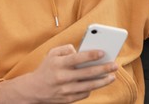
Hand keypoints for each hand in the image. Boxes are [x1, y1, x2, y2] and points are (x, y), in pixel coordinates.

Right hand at [0, 44, 117, 103]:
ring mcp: (65, 90)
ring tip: (112, 76)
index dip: (91, 55)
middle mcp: (62, 77)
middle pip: (87, 73)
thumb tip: (80, 51)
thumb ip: (66, 49)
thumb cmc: (47, 68)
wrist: (34, 89)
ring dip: (103, 81)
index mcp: (59, 64)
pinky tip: (98, 82)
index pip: (77, 59)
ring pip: (89, 85)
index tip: (102, 52)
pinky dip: (92, 88)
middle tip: (115, 65)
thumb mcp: (52, 54)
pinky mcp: (68, 99)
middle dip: (103, 69)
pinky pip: (85, 93)